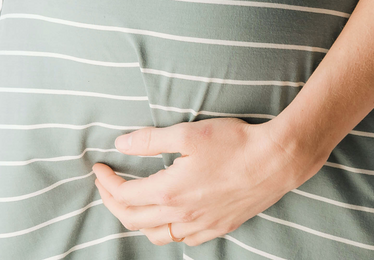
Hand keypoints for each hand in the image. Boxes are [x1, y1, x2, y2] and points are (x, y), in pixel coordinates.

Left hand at [91, 118, 315, 246]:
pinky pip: (182, 240)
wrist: (274, 161)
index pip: (124, 196)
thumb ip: (150, 140)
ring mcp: (201, 226)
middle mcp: (181, 215)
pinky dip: (165, 230)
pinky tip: (167, 216)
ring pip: (156, 236)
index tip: (99, 167)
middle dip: (112, 202)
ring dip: (136, 221)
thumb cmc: (233, 142)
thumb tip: (120, 143)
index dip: (106, 182)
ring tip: (131, 202)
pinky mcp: (218, 228)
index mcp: (169, 191)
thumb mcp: (187, 134)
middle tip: (106, 184)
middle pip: (133, 220)